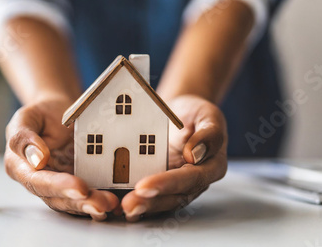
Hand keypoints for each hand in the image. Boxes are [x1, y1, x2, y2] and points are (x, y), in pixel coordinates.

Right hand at [4, 95, 118, 219]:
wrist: (58, 111)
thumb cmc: (40, 114)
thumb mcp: (25, 117)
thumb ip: (23, 137)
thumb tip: (37, 159)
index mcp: (21, 168)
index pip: (38, 182)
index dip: (58, 186)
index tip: (80, 187)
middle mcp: (40, 181)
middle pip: (58, 198)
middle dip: (80, 203)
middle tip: (101, 204)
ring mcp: (61, 184)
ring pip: (74, 201)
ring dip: (92, 205)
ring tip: (110, 204)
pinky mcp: (79, 182)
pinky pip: (88, 195)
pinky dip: (100, 199)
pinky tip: (115, 202)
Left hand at [121, 95, 227, 220]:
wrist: (179, 113)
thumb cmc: (195, 114)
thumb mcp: (208, 115)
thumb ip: (209, 134)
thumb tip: (194, 154)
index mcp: (209, 167)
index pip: (189, 179)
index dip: (167, 184)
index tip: (144, 186)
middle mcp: (191, 183)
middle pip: (172, 198)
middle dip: (149, 203)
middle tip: (127, 205)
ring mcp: (172, 187)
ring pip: (157, 202)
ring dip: (139, 207)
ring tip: (119, 208)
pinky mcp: (155, 185)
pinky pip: (144, 196)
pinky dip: (128, 200)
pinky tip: (112, 204)